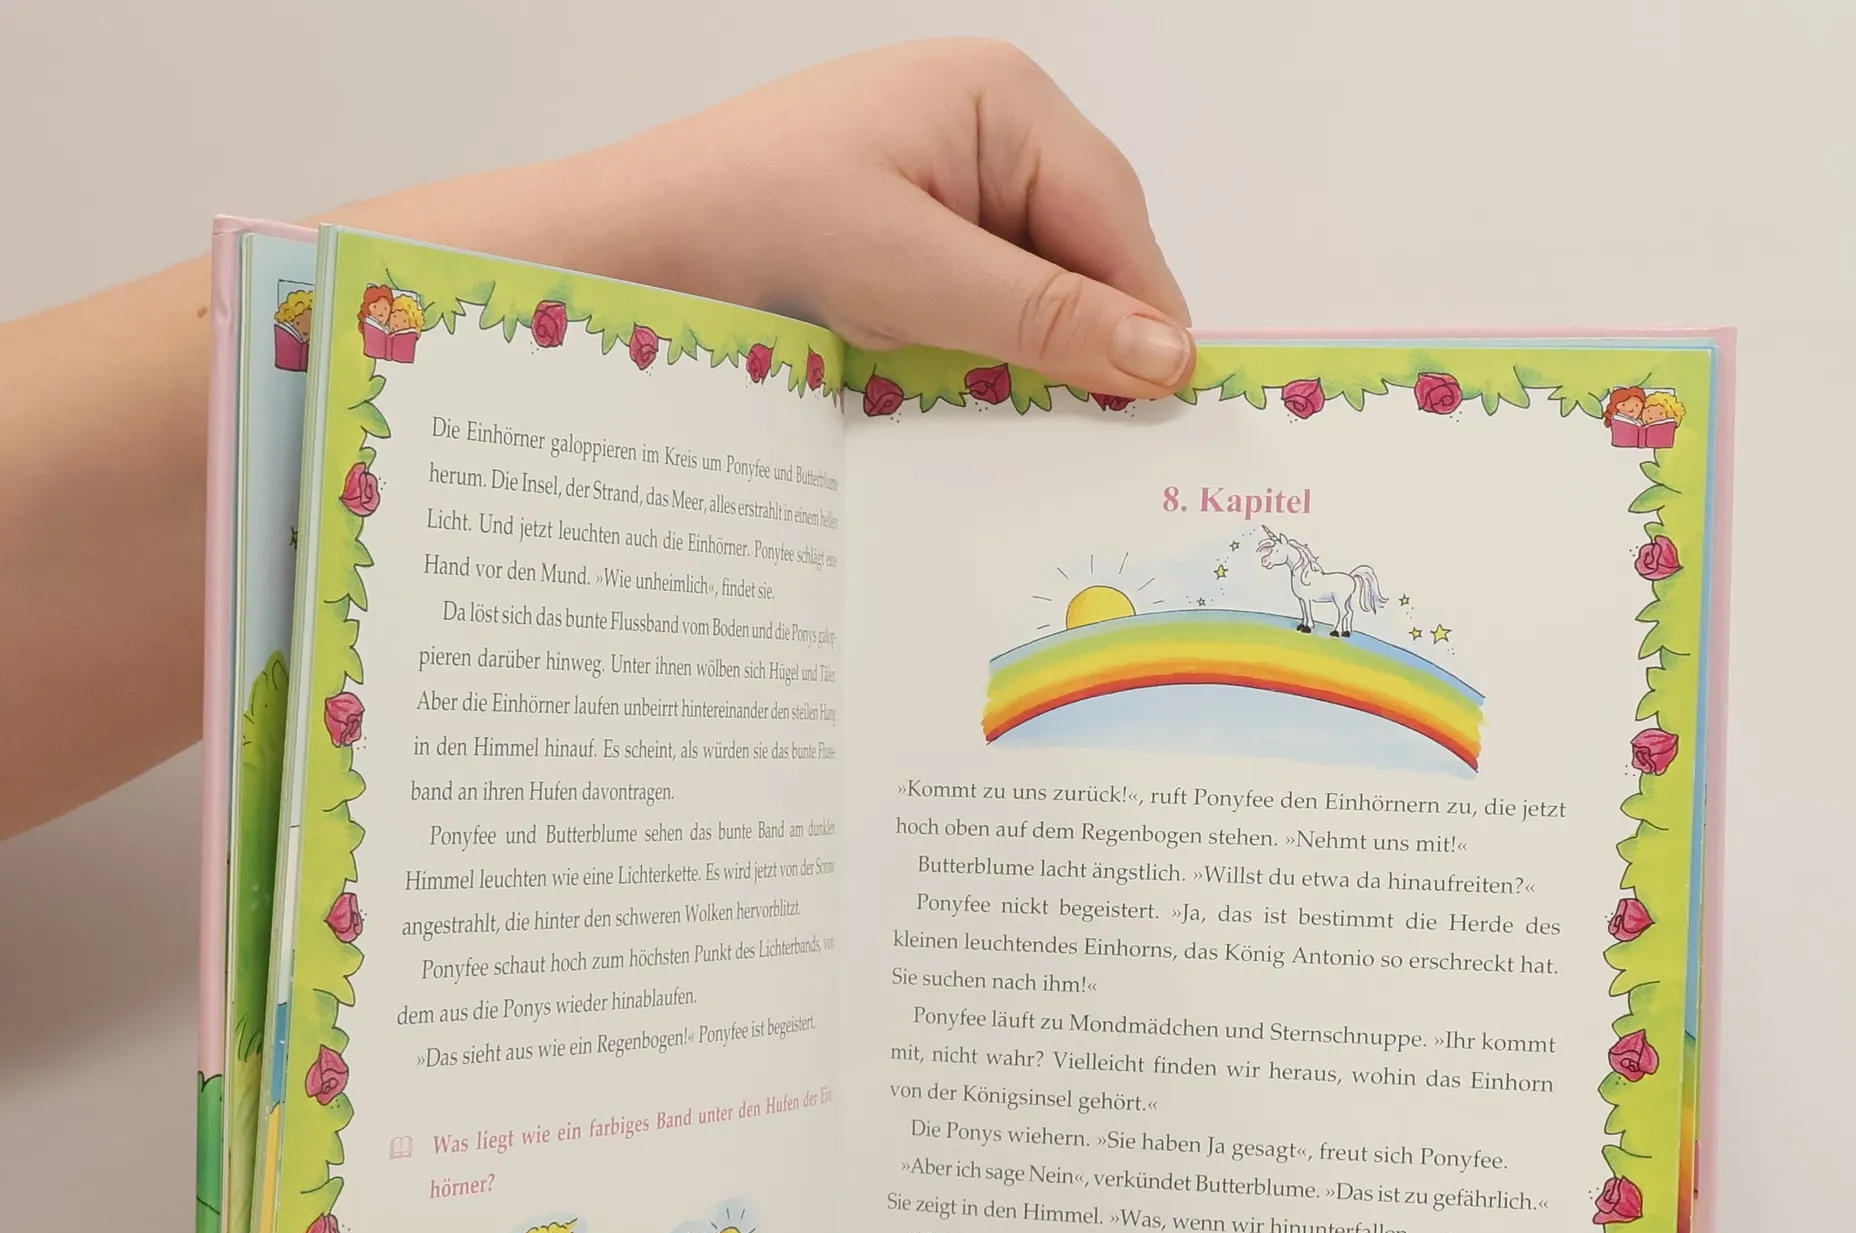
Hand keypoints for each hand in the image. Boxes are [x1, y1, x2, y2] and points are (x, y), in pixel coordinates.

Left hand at [344, 40, 1194, 399]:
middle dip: (1087, 345)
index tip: (1168, 411)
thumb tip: (1165, 358)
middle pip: (1084, 259)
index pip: (1116, 220)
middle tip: (1094, 442)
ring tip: (1020, 429)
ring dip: (1029, 363)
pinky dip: (979, 362)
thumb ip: (1044, 316)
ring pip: (1033, 295)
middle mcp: (982, 132)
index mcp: (1000, 101)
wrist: (622, 251)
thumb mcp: (912, 272)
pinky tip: (963, 404)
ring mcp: (941, 186)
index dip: (1145, 318)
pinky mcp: (904, 242)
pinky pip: (978, 310)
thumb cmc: (748, 223)